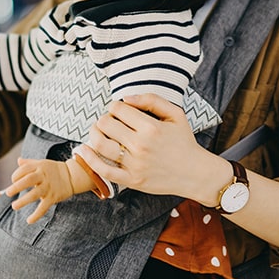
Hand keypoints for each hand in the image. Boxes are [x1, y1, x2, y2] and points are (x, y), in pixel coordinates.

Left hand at [3, 159, 80, 222]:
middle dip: (17, 186)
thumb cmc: (53, 170)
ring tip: (14, 206)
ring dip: (24, 201)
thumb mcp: (42, 164)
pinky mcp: (53, 197)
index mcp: (39, 167)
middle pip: (28, 180)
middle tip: (7, 192)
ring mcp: (48, 187)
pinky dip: (37, 215)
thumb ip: (29, 163)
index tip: (13, 180)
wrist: (72, 176)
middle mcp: (43, 176)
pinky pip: (44, 207)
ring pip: (35, 194)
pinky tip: (29, 220)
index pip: (24, 169)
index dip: (16, 174)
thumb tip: (18, 160)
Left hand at [75, 94, 227, 205]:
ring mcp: (135, 164)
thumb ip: (152, 100)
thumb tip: (126, 98)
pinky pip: (103, 170)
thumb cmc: (184, 141)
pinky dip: (89, 159)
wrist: (196, 173)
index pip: (118, 109)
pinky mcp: (132, 180)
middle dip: (104, 119)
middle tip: (110, 122)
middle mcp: (141, 146)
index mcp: (151, 128)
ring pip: (100, 143)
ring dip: (94, 134)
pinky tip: (83, 150)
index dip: (115, 107)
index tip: (120, 111)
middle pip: (105, 124)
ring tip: (99, 132)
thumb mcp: (176, 115)